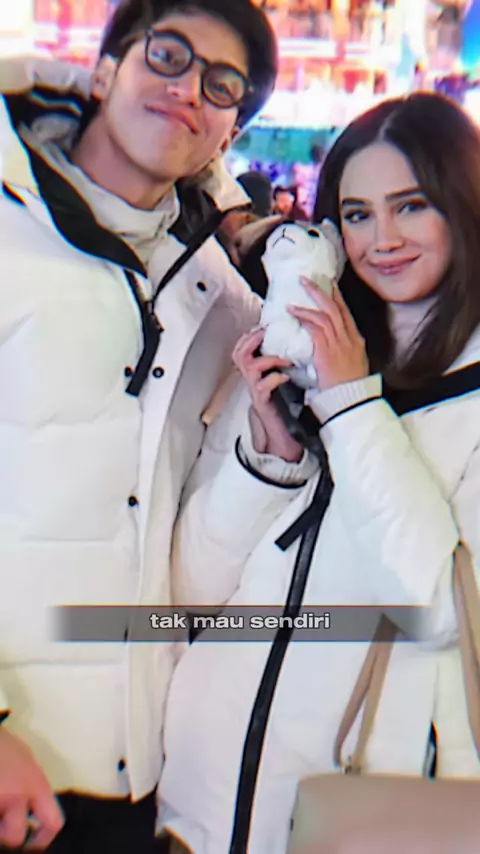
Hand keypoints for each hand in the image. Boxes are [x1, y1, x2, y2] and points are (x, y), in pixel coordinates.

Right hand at [0, 729, 63, 849]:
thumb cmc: (3, 746)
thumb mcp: (27, 763)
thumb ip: (33, 790)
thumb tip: (31, 819)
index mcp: (35, 784)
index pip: (53, 822)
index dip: (42, 839)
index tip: (31, 843)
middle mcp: (16, 795)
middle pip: (14, 836)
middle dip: (8, 833)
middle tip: (3, 820)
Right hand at [232, 328, 302, 462]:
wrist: (282, 432)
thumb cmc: (284, 403)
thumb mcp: (279, 376)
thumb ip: (280, 361)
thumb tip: (294, 339)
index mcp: (255, 371)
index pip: (242, 347)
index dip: (250, 334)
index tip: (265, 326)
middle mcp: (251, 379)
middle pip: (238, 353)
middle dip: (252, 340)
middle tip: (267, 334)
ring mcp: (254, 390)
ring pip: (249, 367)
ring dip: (268, 358)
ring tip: (285, 358)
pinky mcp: (262, 402)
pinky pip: (262, 386)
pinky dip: (275, 378)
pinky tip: (287, 377)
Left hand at [288, 279, 368, 391]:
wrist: (351, 401)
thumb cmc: (350, 389)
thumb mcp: (353, 366)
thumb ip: (344, 352)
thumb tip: (332, 346)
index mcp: (356, 341)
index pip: (346, 314)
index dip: (337, 298)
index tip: (329, 286)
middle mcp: (349, 338)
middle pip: (335, 308)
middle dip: (320, 291)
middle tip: (307, 280)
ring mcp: (338, 343)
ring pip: (324, 314)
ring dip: (309, 301)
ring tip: (297, 293)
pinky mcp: (326, 350)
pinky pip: (315, 328)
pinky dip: (304, 318)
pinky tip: (294, 313)